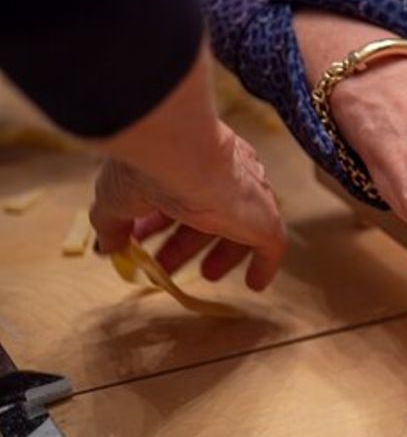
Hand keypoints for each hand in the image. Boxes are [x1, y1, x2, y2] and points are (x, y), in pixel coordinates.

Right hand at [90, 41, 285, 289]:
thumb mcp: (116, 198)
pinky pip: (270, 246)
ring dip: (221, 253)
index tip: (140, 242)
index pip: (177, 196)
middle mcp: (222, 175)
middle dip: (187, 243)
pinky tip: (255, 284)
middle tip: (167, 267)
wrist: (181, 152)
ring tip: (206, 276)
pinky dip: (263, 265)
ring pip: (238, 228)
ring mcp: (247, 195)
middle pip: (208, 214)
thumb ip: (112, 223)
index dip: (159, 222)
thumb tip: (106, 248)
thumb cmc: (146, 168)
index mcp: (188, 163)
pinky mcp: (265, 218)